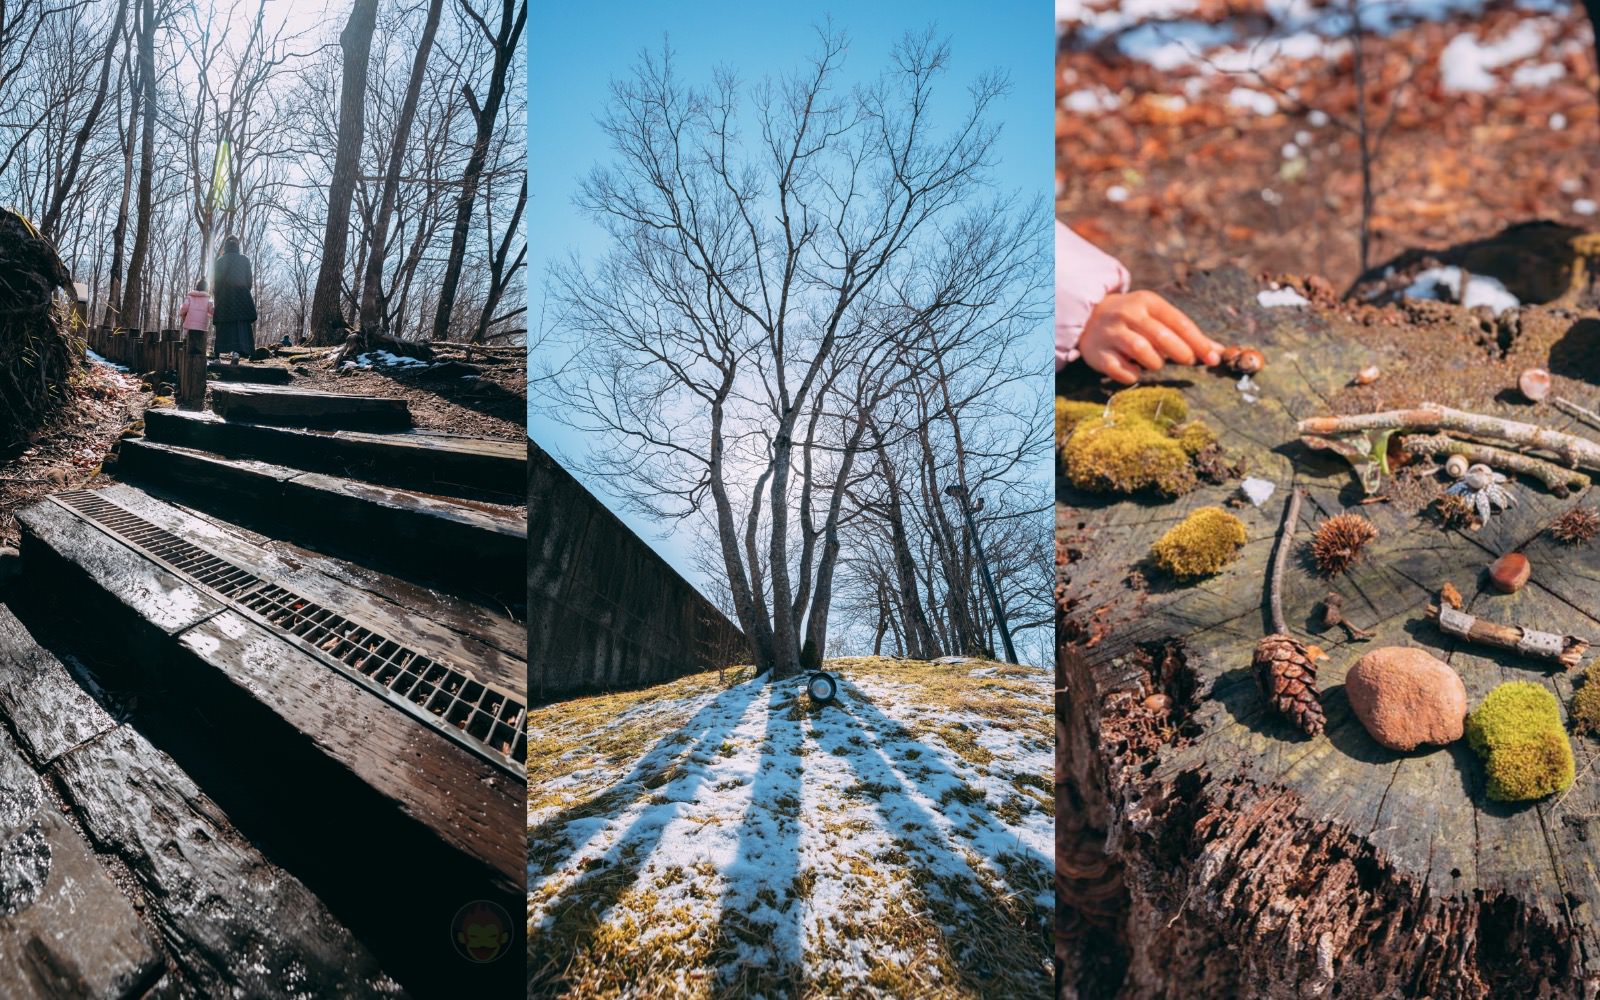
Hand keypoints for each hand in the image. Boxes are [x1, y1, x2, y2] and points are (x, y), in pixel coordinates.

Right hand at [1078, 290, 1221, 384]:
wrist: (1088, 316)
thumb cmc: (1134, 320)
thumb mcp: (1157, 317)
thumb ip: (1186, 334)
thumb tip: (1218, 352)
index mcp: (1147, 302)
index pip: (1179, 322)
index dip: (1198, 342)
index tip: (1213, 359)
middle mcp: (1127, 314)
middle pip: (1161, 335)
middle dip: (1180, 352)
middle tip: (1187, 361)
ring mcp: (1111, 333)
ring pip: (1141, 351)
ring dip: (1155, 362)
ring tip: (1155, 363)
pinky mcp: (1097, 353)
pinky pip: (1120, 370)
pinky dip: (1132, 375)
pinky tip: (1134, 371)